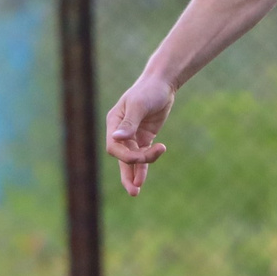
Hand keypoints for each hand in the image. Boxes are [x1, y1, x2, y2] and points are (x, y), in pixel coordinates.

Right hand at [105, 72, 175, 195]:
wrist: (162, 83)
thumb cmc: (149, 90)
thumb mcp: (139, 105)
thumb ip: (129, 122)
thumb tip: (117, 138)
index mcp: (114, 123)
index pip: (114, 147)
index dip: (126, 157)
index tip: (142, 157)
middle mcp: (121, 131)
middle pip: (121, 157)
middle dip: (127, 174)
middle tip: (133, 190)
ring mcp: (132, 136)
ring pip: (131, 160)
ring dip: (134, 174)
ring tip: (135, 192)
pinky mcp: (144, 137)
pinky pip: (142, 155)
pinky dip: (143, 167)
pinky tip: (142, 180)